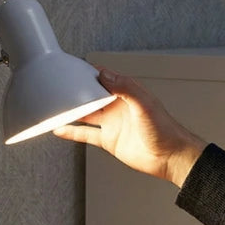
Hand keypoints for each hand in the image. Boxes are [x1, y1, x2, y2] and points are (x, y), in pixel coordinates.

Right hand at [53, 68, 205, 187]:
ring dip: (72, 110)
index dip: (90, 72)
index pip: (104, 77)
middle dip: (76, 90)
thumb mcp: (144, 104)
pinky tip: (60, 129)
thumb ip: (125, 88)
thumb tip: (104, 75)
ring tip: (55, 106)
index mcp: (127, 93)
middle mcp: (118, 106)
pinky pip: (86, 134)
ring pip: (86, 114)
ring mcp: (112, 123)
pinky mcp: (109, 140)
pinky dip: (72, 132)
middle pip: (92, 94)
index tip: (73, 67)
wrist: (169, 157)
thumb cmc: (165, 130)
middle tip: (59, 85)